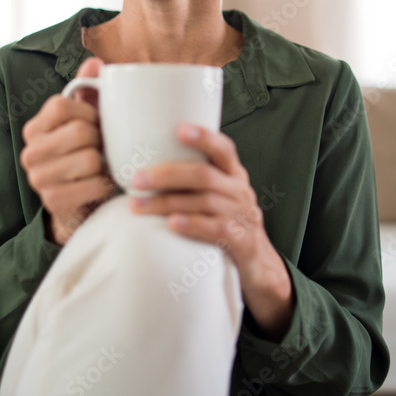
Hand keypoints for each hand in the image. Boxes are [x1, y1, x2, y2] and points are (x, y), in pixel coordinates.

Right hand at [20, 57, 116, 245]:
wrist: (82, 204)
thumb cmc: (86, 154)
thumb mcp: (86, 119)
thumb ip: (88, 90)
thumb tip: (94, 62)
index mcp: (35, 127)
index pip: (63, 105)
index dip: (89, 112)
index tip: (96, 123)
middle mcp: (30, 152)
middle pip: (80, 131)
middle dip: (101, 140)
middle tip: (104, 149)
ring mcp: (39, 178)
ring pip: (89, 157)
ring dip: (105, 163)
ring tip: (103, 166)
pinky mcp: (54, 201)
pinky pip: (94, 183)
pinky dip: (106, 184)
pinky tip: (103, 184)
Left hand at [128, 123, 294, 339]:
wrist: (258, 265)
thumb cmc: (226, 224)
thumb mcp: (217, 197)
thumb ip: (194, 182)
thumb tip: (145, 167)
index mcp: (233, 174)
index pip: (223, 148)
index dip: (203, 137)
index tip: (178, 129)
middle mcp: (240, 191)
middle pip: (204, 175)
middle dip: (167, 175)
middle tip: (136, 179)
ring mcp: (243, 216)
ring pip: (205, 202)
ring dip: (167, 202)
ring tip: (138, 205)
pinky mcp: (243, 241)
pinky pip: (217, 229)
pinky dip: (193, 225)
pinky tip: (171, 224)